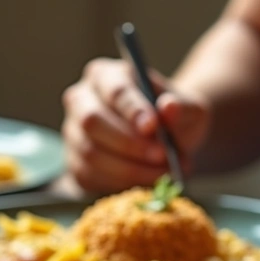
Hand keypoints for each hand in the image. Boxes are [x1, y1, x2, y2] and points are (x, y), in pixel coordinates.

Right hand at [61, 58, 210, 193]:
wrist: (164, 142)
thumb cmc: (171, 118)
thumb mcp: (186, 108)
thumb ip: (180, 107)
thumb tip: (168, 107)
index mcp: (104, 75)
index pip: (114, 90)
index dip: (132, 109)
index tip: (153, 127)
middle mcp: (80, 100)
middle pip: (92, 121)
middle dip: (129, 143)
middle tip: (162, 156)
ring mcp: (73, 134)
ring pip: (91, 154)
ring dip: (130, 169)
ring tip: (164, 173)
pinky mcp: (75, 164)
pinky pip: (91, 178)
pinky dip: (121, 185)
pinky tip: (146, 183)